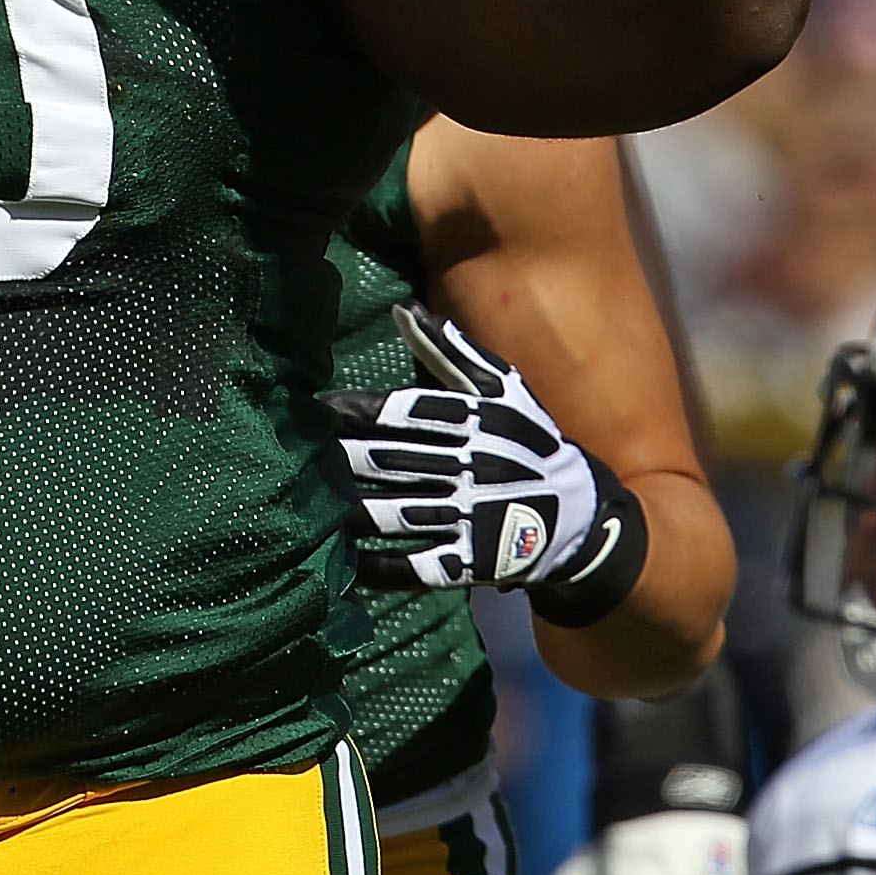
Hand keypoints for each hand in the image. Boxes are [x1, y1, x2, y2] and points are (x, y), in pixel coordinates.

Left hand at [325, 303, 648, 623]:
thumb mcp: (503, 390)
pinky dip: (383, 566)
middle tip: (295, 454)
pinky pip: (421, 565)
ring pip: (400, 512)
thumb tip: (404, 308)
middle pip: (393, 461)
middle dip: (341, 458)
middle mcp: (471, 467)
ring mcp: (471, 517)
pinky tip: (347, 561)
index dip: (357, 410)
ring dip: (354, 511)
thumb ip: (451, 351)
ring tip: (309, 505)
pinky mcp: (473, 560)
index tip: (316, 409)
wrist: (580, 512)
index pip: (406, 412)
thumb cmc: (528, 440)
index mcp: (474, 422)